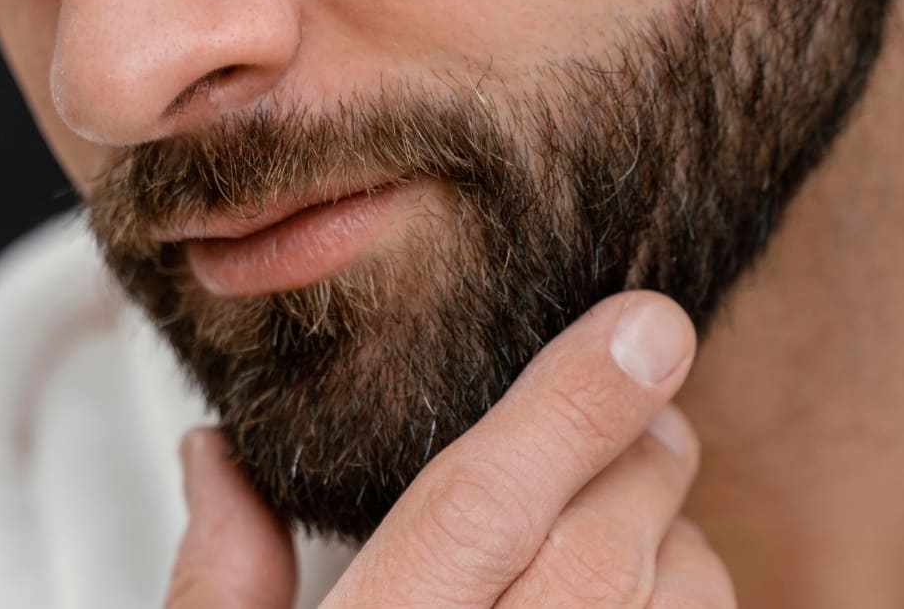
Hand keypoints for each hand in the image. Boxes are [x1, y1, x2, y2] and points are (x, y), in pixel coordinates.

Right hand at [163, 291, 734, 607]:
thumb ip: (213, 584)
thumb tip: (219, 450)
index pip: (477, 513)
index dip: (570, 406)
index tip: (644, 323)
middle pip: (599, 556)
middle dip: (635, 454)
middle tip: (636, 388)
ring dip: (673, 537)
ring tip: (627, 507)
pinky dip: (690, 603)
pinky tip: (642, 590)